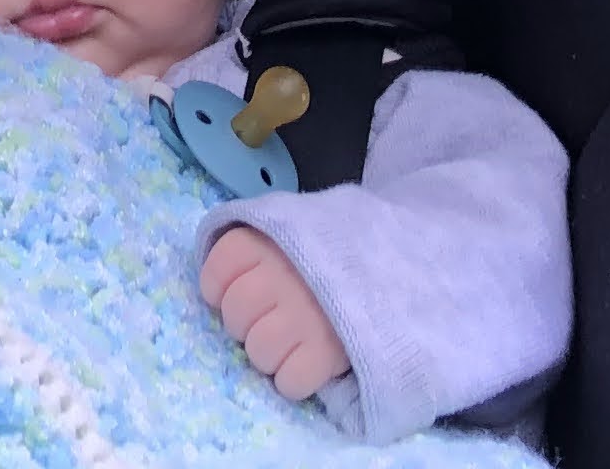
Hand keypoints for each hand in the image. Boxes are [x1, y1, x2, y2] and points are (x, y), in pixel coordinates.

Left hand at [200, 225, 352, 403]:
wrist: (395, 262)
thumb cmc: (330, 252)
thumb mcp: (289, 229)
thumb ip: (253, 248)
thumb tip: (214, 285)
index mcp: (266, 240)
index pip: (216, 273)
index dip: (219, 290)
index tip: (235, 293)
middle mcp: (280, 275)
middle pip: (235, 316)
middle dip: (246, 325)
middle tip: (269, 321)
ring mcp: (303, 314)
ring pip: (258, 353)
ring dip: (270, 355)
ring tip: (292, 342)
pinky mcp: (327, 351)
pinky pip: (289, 381)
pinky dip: (294, 380)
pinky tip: (307, 362)